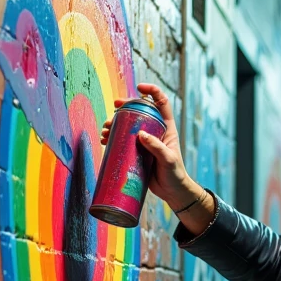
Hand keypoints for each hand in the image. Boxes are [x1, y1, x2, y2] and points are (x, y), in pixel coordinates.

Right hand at [101, 83, 212, 230]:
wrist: (172, 192)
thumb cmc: (175, 175)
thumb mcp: (168, 160)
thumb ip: (156, 147)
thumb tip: (141, 134)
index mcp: (166, 128)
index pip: (161, 102)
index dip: (152, 91)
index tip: (139, 88)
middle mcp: (155, 131)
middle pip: (139, 111)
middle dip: (125, 107)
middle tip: (114, 109)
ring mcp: (145, 141)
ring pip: (128, 125)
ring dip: (115, 123)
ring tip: (105, 130)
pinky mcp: (137, 152)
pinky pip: (123, 140)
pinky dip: (113, 138)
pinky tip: (105, 140)